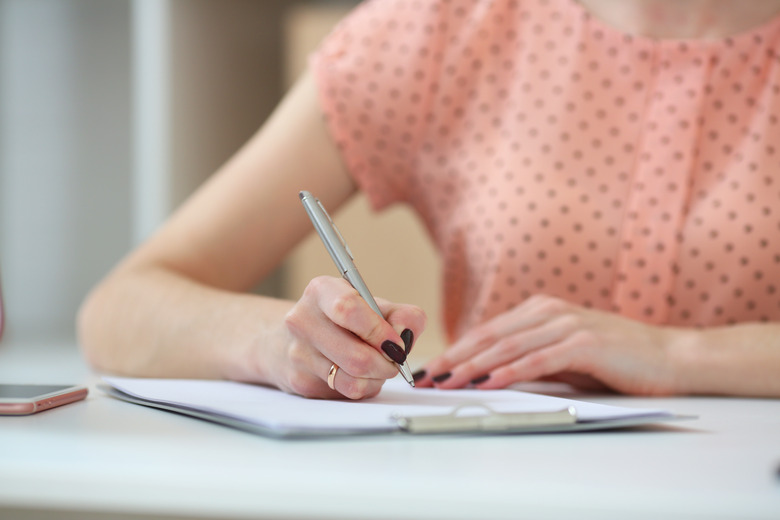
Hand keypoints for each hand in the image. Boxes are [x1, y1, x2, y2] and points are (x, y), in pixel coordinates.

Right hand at [274, 276, 425, 399]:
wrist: (296, 337)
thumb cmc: (344, 320)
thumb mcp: (375, 307)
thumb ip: (403, 316)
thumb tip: (404, 336)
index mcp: (321, 291)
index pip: (348, 310)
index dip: (379, 332)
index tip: (397, 344)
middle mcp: (302, 320)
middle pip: (356, 356)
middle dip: (386, 364)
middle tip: (395, 360)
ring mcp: (298, 353)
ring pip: (353, 380)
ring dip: (377, 378)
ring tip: (377, 366)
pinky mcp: (299, 381)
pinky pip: (346, 393)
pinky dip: (364, 387)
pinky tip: (360, 375)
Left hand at [414, 294, 683, 395]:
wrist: (670, 357)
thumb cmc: (615, 360)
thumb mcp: (564, 355)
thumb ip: (530, 357)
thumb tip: (487, 373)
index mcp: (541, 310)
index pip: (488, 331)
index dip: (456, 349)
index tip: (431, 368)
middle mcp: (550, 312)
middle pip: (490, 336)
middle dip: (455, 358)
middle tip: (428, 376)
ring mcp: (568, 325)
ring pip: (508, 346)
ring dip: (474, 366)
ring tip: (448, 381)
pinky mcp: (585, 344)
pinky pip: (539, 359)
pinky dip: (511, 372)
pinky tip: (490, 383)